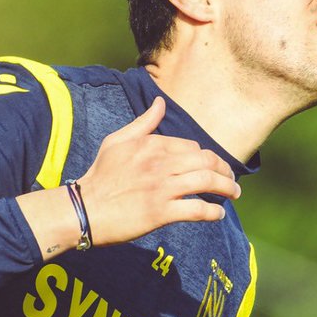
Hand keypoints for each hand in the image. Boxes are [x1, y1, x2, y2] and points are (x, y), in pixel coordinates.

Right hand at [77, 97, 240, 246]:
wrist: (84, 209)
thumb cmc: (100, 175)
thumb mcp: (118, 141)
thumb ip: (143, 123)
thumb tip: (160, 102)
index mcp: (152, 144)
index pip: (192, 147)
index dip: (206, 158)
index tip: (212, 167)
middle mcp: (160, 163)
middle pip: (206, 161)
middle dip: (225, 171)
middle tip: (231, 181)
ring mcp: (161, 188)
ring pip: (206, 182)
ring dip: (227, 188)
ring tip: (233, 195)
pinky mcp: (160, 212)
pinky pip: (196, 209)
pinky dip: (213, 211)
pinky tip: (219, 214)